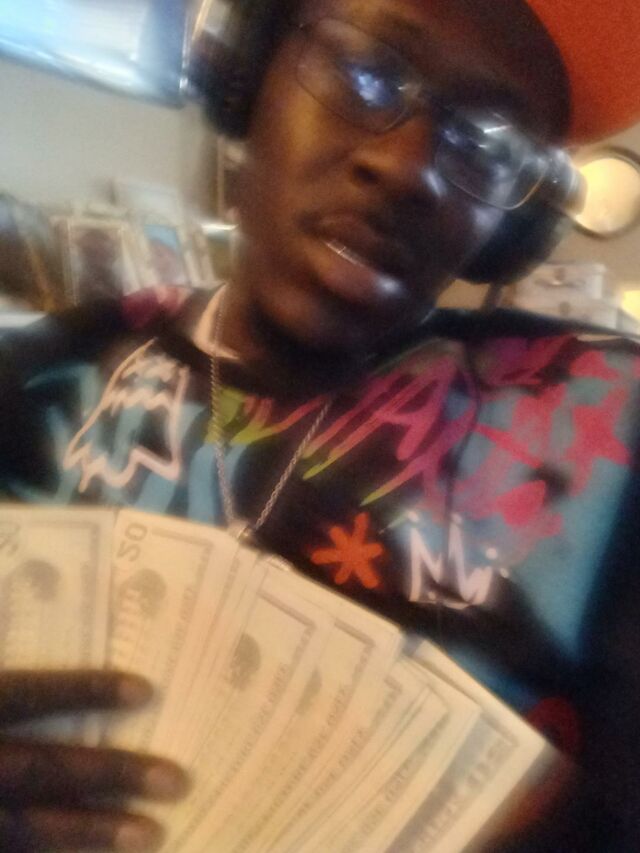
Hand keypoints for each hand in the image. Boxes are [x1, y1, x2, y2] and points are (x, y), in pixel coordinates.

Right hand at [0, 670, 188, 851]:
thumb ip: (15, 686)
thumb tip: (47, 628)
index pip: (31, 697)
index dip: (85, 692)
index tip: (145, 691)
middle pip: (42, 770)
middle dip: (112, 773)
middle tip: (176, 781)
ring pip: (29, 829)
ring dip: (93, 833)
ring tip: (151, 834)